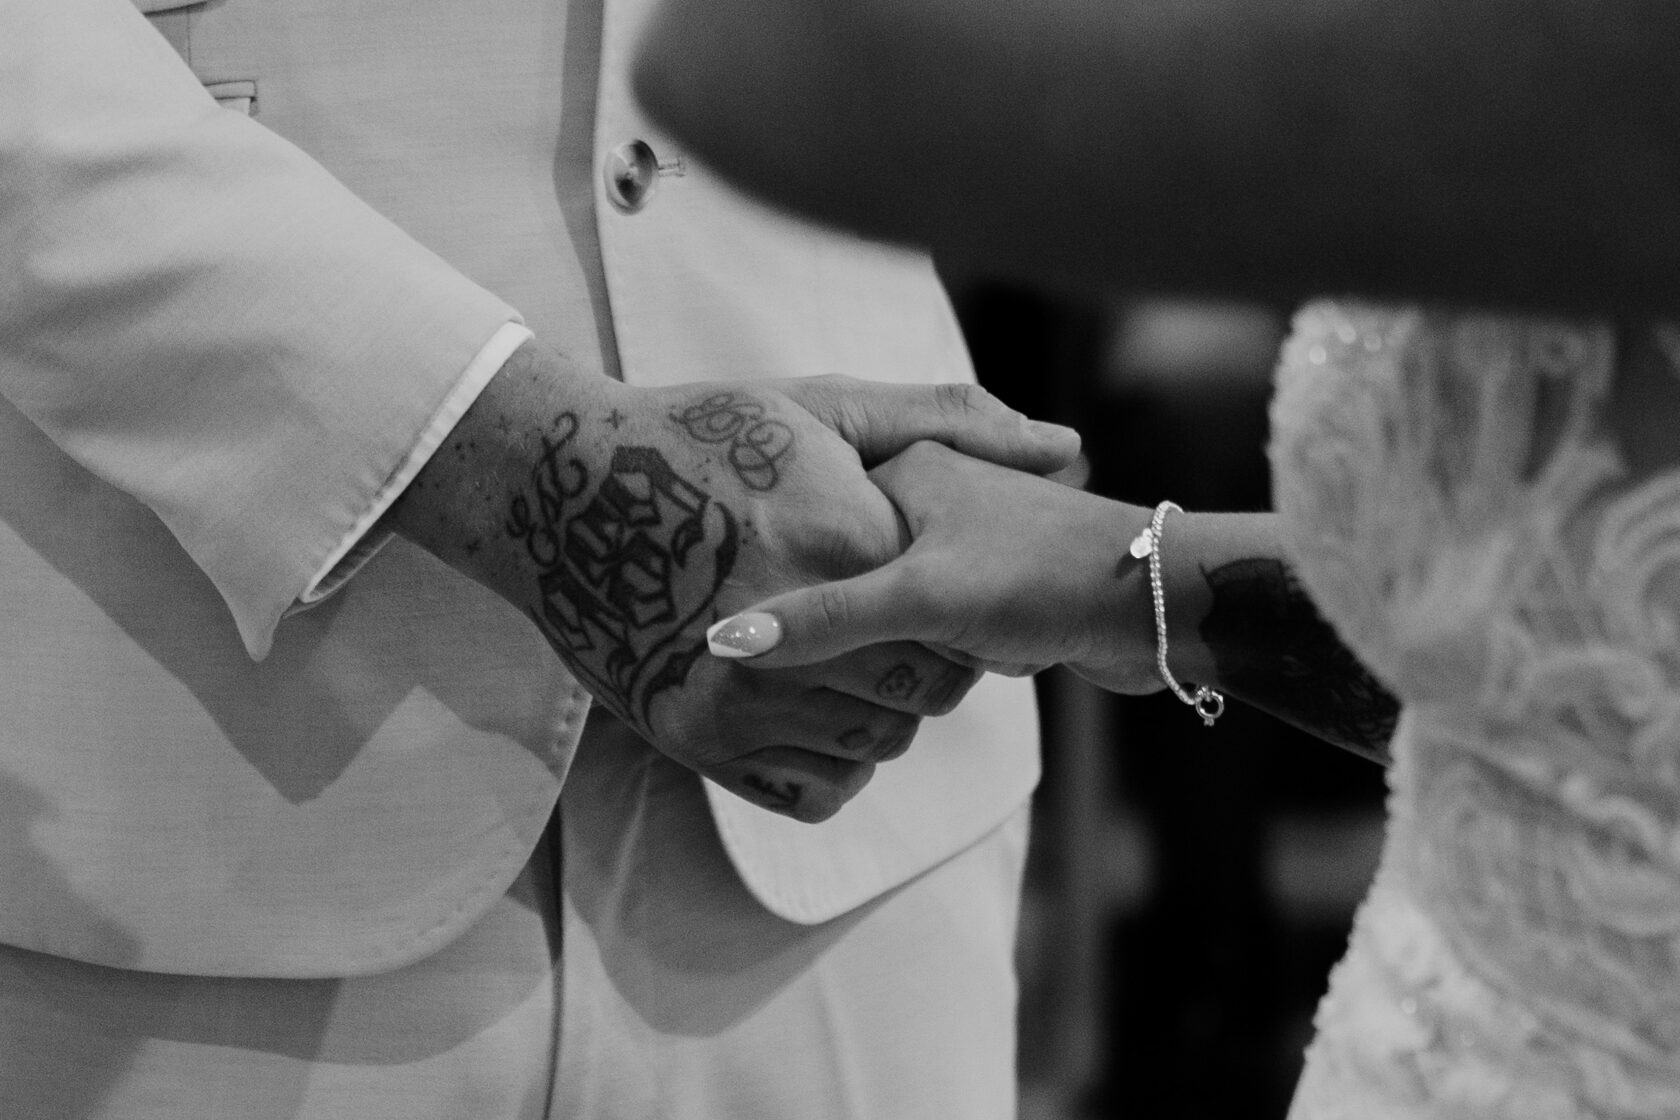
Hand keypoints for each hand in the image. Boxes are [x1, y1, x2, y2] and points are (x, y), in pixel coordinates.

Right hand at [394, 344, 1080, 821]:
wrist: (555, 492)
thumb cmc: (698, 434)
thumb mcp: (821, 406)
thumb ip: (950, 420)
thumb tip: (1068, 445)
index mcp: (838, 544)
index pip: (954, 620)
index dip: (950, 608)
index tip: (924, 583)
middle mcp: (793, 631)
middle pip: (925, 693)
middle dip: (925, 664)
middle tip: (889, 627)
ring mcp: (736, 695)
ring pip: (876, 745)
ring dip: (878, 712)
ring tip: (843, 658)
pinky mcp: (695, 740)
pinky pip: (817, 789)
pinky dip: (831, 759)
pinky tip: (808, 704)